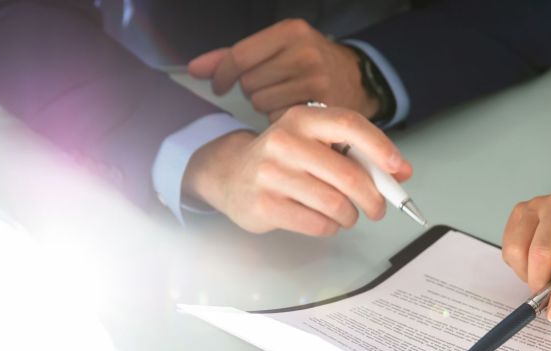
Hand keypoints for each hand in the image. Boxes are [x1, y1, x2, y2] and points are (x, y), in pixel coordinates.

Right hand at [182, 105, 411, 235]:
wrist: (229, 174)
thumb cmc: (284, 160)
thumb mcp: (316, 143)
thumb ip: (357, 154)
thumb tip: (401, 173)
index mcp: (302, 119)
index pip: (349, 125)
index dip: (380, 148)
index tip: (398, 168)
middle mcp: (285, 141)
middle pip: (349, 175)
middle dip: (374, 199)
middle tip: (378, 208)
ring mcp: (272, 174)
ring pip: (335, 204)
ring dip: (350, 216)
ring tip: (347, 214)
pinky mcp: (265, 205)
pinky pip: (317, 224)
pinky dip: (330, 227)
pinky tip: (324, 221)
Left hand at [188, 19, 377, 121]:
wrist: (356, 79)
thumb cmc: (307, 63)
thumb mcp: (275, 48)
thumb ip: (232, 57)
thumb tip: (194, 69)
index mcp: (290, 31)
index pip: (240, 55)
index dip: (222, 75)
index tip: (220, 85)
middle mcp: (305, 53)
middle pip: (250, 83)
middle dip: (252, 89)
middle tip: (269, 88)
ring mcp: (316, 80)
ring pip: (262, 103)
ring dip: (264, 105)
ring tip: (282, 98)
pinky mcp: (322, 106)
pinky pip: (279, 119)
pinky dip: (279, 119)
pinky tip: (293, 111)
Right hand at [501, 178, 550, 321]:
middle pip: (541, 252)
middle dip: (539, 283)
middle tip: (545, 298)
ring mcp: (538, 205)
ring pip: (518, 250)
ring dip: (527, 274)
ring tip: (542, 276)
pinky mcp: (521, 211)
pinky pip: (509, 247)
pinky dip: (518, 265)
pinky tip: (533, 263)